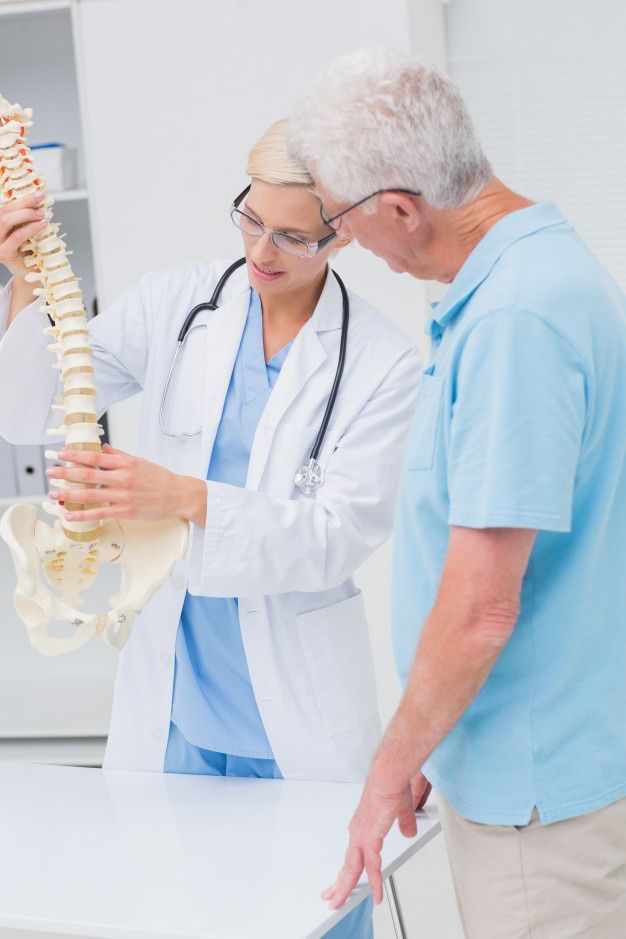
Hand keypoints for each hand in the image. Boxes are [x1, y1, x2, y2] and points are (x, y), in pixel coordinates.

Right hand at [0, 191, 47, 278]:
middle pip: (4, 211)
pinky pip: (16, 237)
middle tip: (40, 197)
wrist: (29, 273)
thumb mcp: (26, 231)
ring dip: (26, 214)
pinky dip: (30, 229)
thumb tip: (39, 201)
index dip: (21, 198)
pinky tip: (41, 225)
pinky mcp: (3, 254)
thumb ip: (27, 219)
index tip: (37, 192)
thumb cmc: (28, 251)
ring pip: (6, 221)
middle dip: (23, 202)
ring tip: (42, 214)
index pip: (6, 207)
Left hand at [46, 443, 206, 525]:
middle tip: (50, 472)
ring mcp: (123, 496)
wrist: (179, 495)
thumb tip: (104, 448)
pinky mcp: (125, 511)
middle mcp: (122, 478)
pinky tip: (69, 514)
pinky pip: (99, 513)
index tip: (61, 454)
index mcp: (125, 463)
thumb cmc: (161, 478)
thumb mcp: (140, 462)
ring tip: (53, 493)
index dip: (76, 455)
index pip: (95, 457)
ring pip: (90, 494)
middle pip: (88, 474)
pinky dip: (83, 514)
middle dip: (66, 473)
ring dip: (69, 494)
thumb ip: (119, 456)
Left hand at [322, 768, 428, 909]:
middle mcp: (358, 833)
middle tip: (330, 899)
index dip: (347, 871)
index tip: (341, 881)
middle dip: (339, 885)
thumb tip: (408, 831)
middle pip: (347, 866)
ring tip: (339, 903)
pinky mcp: (371, 838)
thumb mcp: (400, 810)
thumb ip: (404, 823)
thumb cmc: (392, 786)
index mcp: (362, 827)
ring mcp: (362, 836)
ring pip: (352, 869)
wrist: (389, 776)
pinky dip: (375, 882)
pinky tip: (376, 895)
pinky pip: (372, 866)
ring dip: (346, 888)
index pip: (352, 855)